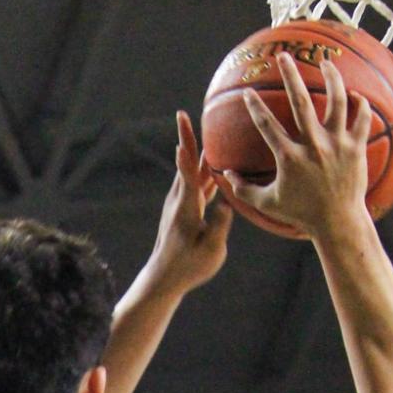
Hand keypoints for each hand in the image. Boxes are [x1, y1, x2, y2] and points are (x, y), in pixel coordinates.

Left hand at [149, 111, 232, 292]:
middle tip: (182, 114)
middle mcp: (180, 201)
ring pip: (190, 171)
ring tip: (200, 127)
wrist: (165, 278)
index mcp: (186, 208)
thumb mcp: (211, 250)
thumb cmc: (189, 267)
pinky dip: (200, 167)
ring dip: (194, 149)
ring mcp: (180, 204)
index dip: (186, 149)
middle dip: (186, 138)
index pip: (187, 172)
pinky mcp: (183, 209)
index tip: (181, 126)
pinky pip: (193, 181)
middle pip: (185, 163)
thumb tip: (228, 203)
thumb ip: (220, 225)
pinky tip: (210, 160)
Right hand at [225, 55, 369, 240]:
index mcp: (290, 158)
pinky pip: (361, 118)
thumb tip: (225, 175)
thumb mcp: (269, 204)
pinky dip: (360, 104)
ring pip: (337, 101)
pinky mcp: (356, 147)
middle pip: (301, 101)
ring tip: (326, 63)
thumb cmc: (301, 214)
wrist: (337, 222)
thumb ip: (245, 189)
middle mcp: (314, 146)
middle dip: (291, 75)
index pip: (267, 126)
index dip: (255, 107)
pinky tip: (355, 95)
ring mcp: (337, 144)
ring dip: (332, 78)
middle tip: (284, 56)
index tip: (248, 92)